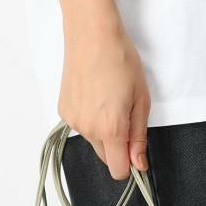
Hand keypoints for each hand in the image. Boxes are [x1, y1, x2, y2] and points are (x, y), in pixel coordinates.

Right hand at [58, 19, 150, 179]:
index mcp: (111, 129)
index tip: (135, 150)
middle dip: (117, 146)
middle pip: (106, 158)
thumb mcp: (141, 100)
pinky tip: (94, 95)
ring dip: (103, 132)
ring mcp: (73, 121)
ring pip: (94, 141)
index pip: (118, 171)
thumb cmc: (121, 61)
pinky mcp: (63, 111)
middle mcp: (88, 129)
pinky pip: (81, 126)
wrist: (91, 34)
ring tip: (109, 101)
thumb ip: (139, 137)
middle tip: (125, 116)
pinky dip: (90, 119)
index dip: (130, 165)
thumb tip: (139, 165)